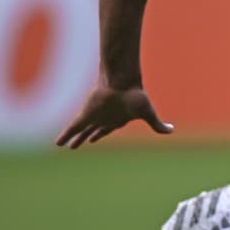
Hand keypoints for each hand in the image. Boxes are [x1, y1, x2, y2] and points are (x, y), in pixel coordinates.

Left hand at [55, 83, 172, 148]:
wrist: (122, 83)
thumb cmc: (135, 96)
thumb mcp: (148, 113)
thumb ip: (158, 125)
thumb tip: (172, 130)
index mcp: (117, 118)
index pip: (108, 128)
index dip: (101, 133)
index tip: (94, 138)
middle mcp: (103, 118)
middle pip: (94, 130)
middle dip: (87, 137)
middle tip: (79, 144)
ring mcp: (93, 118)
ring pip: (82, 131)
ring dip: (75, 139)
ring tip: (68, 146)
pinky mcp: (85, 116)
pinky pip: (72, 129)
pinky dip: (65, 136)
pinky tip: (57, 143)